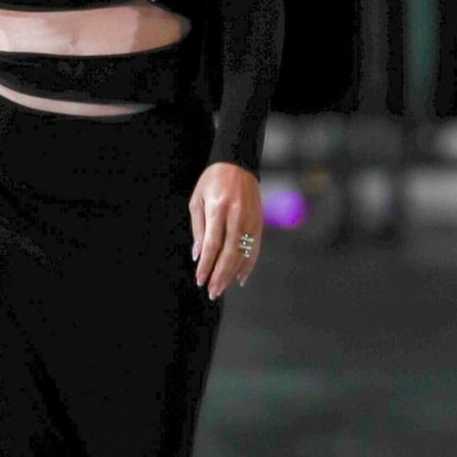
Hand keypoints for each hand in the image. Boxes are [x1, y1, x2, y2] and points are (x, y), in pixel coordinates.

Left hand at [189, 163, 263, 300]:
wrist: (238, 164)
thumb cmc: (213, 181)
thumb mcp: (197, 200)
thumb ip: (198, 228)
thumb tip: (198, 255)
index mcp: (218, 209)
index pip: (212, 245)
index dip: (206, 265)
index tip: (200, 280)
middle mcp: (236, 216)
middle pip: (228, 254)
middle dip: (219, 276)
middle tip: (212, 292)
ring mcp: (250, 220)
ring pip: (243, 254)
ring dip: (231, 274)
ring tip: (222, 288)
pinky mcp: (259, 223)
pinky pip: (254, 249)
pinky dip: (248, 265)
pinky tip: (240, 278)